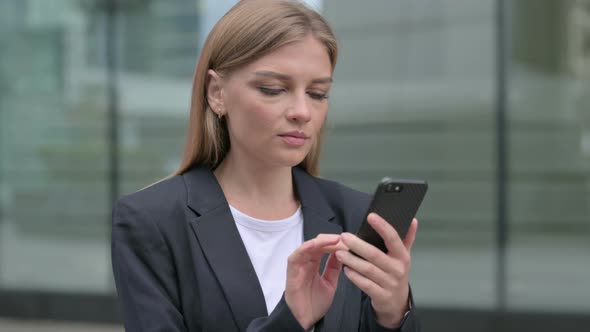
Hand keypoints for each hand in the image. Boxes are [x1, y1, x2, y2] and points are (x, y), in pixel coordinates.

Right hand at [285, 234, 347, 329]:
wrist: (305, 320)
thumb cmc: (314, 303)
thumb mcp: (330, 282)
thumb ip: (333, 267)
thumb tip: (341, 252)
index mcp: (313, 264)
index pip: (324, 248)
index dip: (335, 243)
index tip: (349, 242)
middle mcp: (305, 263)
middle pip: (317, 244)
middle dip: (331, 240)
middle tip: (345, 239)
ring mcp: (298, 266)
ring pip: (307, 247)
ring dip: (321, 241)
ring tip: (335, 240)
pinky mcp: (291, 273)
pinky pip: (295, 257)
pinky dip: (305, 248)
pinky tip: (315, 244)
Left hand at [336, 213, 417, 327]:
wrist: (397, 303)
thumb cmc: (396, 273)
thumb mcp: (404, 256)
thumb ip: (407, 238)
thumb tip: (413, 220)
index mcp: (402, 256)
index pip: (393, 238)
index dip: (382, 227)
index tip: (371, 216)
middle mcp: (397, 269)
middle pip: (375, 255)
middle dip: (358, 245)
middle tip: (344, 236)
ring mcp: (389, 283)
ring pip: (368, 269)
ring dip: (352, 260)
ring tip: (340, 252)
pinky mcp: (381, 295)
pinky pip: (365, 284)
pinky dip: (354, 276)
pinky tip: (345, 269)